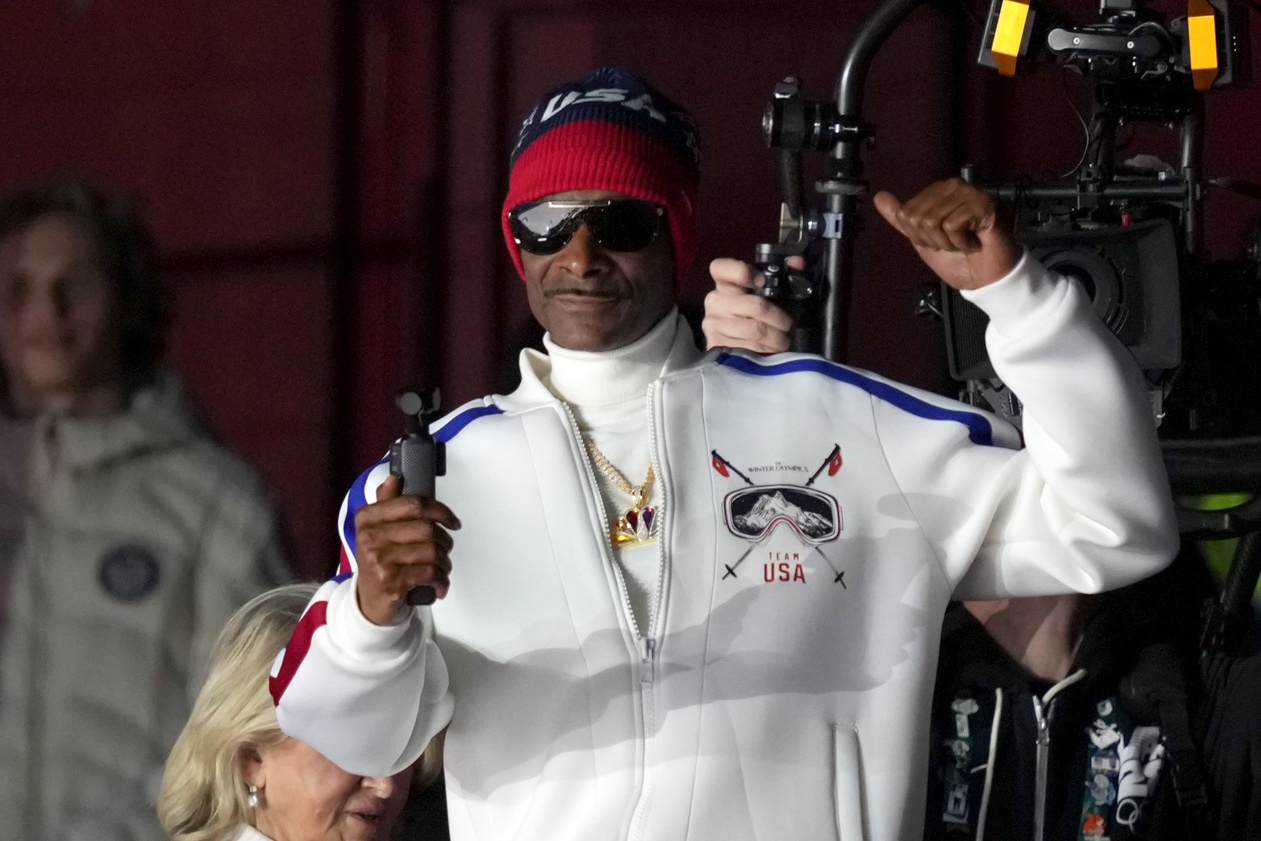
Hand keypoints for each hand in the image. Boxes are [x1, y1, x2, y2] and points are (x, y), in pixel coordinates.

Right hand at [353, 475, 460, 624]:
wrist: (369, 601)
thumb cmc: (380, 562)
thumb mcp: (379, 531)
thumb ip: (387, 503)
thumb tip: (394, 479)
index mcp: (368, 518)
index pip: (413, 504)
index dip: (440, 510)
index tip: (452, 521)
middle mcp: (370, 536)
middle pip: (427, 528)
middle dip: (445, 540)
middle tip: (445, 548)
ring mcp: (379, 559)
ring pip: (432, 551)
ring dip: (444, 562)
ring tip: (441, 568)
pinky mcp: (390, 581)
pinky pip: (430, 573)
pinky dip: (442, 579)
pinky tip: (440, 583)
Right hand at [703, 257, 796, 352]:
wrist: (734, 349)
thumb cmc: (754, 316)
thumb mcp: (766, 295)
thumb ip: (783, 274)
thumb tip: (798, 262)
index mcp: (724, 284)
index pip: (720, 268)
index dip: (742, 272)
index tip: (762, 281)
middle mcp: (715, 301)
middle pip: (755, 306)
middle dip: (779, 318)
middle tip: (788, 326)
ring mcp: (713, 324)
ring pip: (756, 330)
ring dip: (776, 338)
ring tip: (783, 341)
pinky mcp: (715, 345)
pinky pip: (749, 348)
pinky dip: (766, 352)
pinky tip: (770, 352)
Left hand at [873, 178, 1021, 290]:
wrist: (984, 279)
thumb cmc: (956, 259)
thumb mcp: (920, 240)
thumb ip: (901, 218)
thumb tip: (878, 196)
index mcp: (936, 192)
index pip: (905, 214)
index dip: (919, 237)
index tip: (939, 241)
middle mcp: (952, 186)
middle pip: (918, 217)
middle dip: (933, 240)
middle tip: (953, 243)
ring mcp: (969, 193)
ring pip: (934, 221)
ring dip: (948, 243)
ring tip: (965, 243)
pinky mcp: (983, 204)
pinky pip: (952, 225)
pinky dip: (961, 243)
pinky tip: (974, 243)